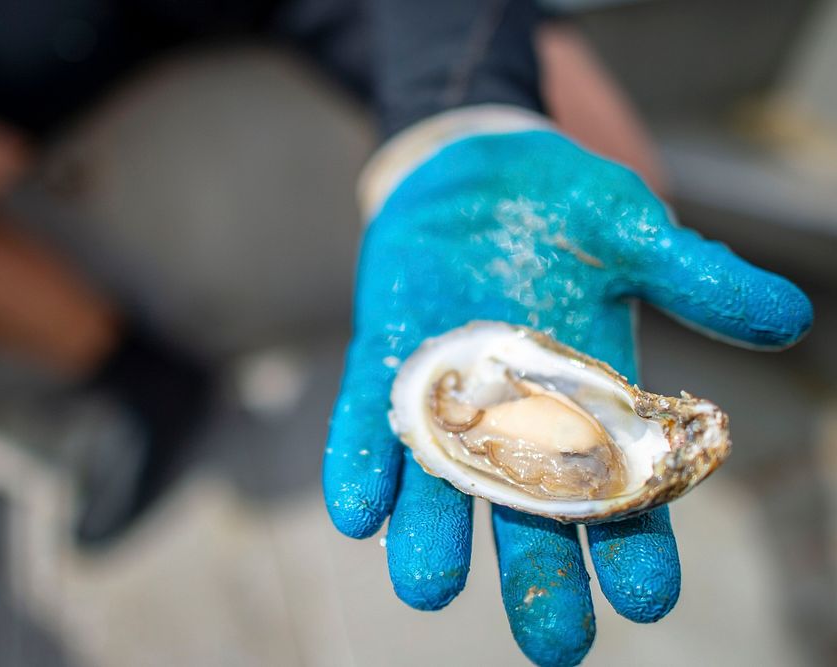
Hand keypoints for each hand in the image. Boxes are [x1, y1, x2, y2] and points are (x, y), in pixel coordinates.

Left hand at [323, 110, 811, 665]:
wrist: (475, 168)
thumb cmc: (563, 202)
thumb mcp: (632, 230)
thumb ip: (694, 276)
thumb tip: (788, 320)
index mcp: (588, 401)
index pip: (619, 492)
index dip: (638, 544)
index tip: (650, 598)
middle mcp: (516, 418)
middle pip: (529, 515)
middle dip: (540, 577)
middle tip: (554, 644)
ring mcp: (446, 395)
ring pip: (442, 485)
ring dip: (435, 537)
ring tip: (430, 587)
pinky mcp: (386, 363)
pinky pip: (368, 425)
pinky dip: (362, 465)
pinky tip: (360, 512)